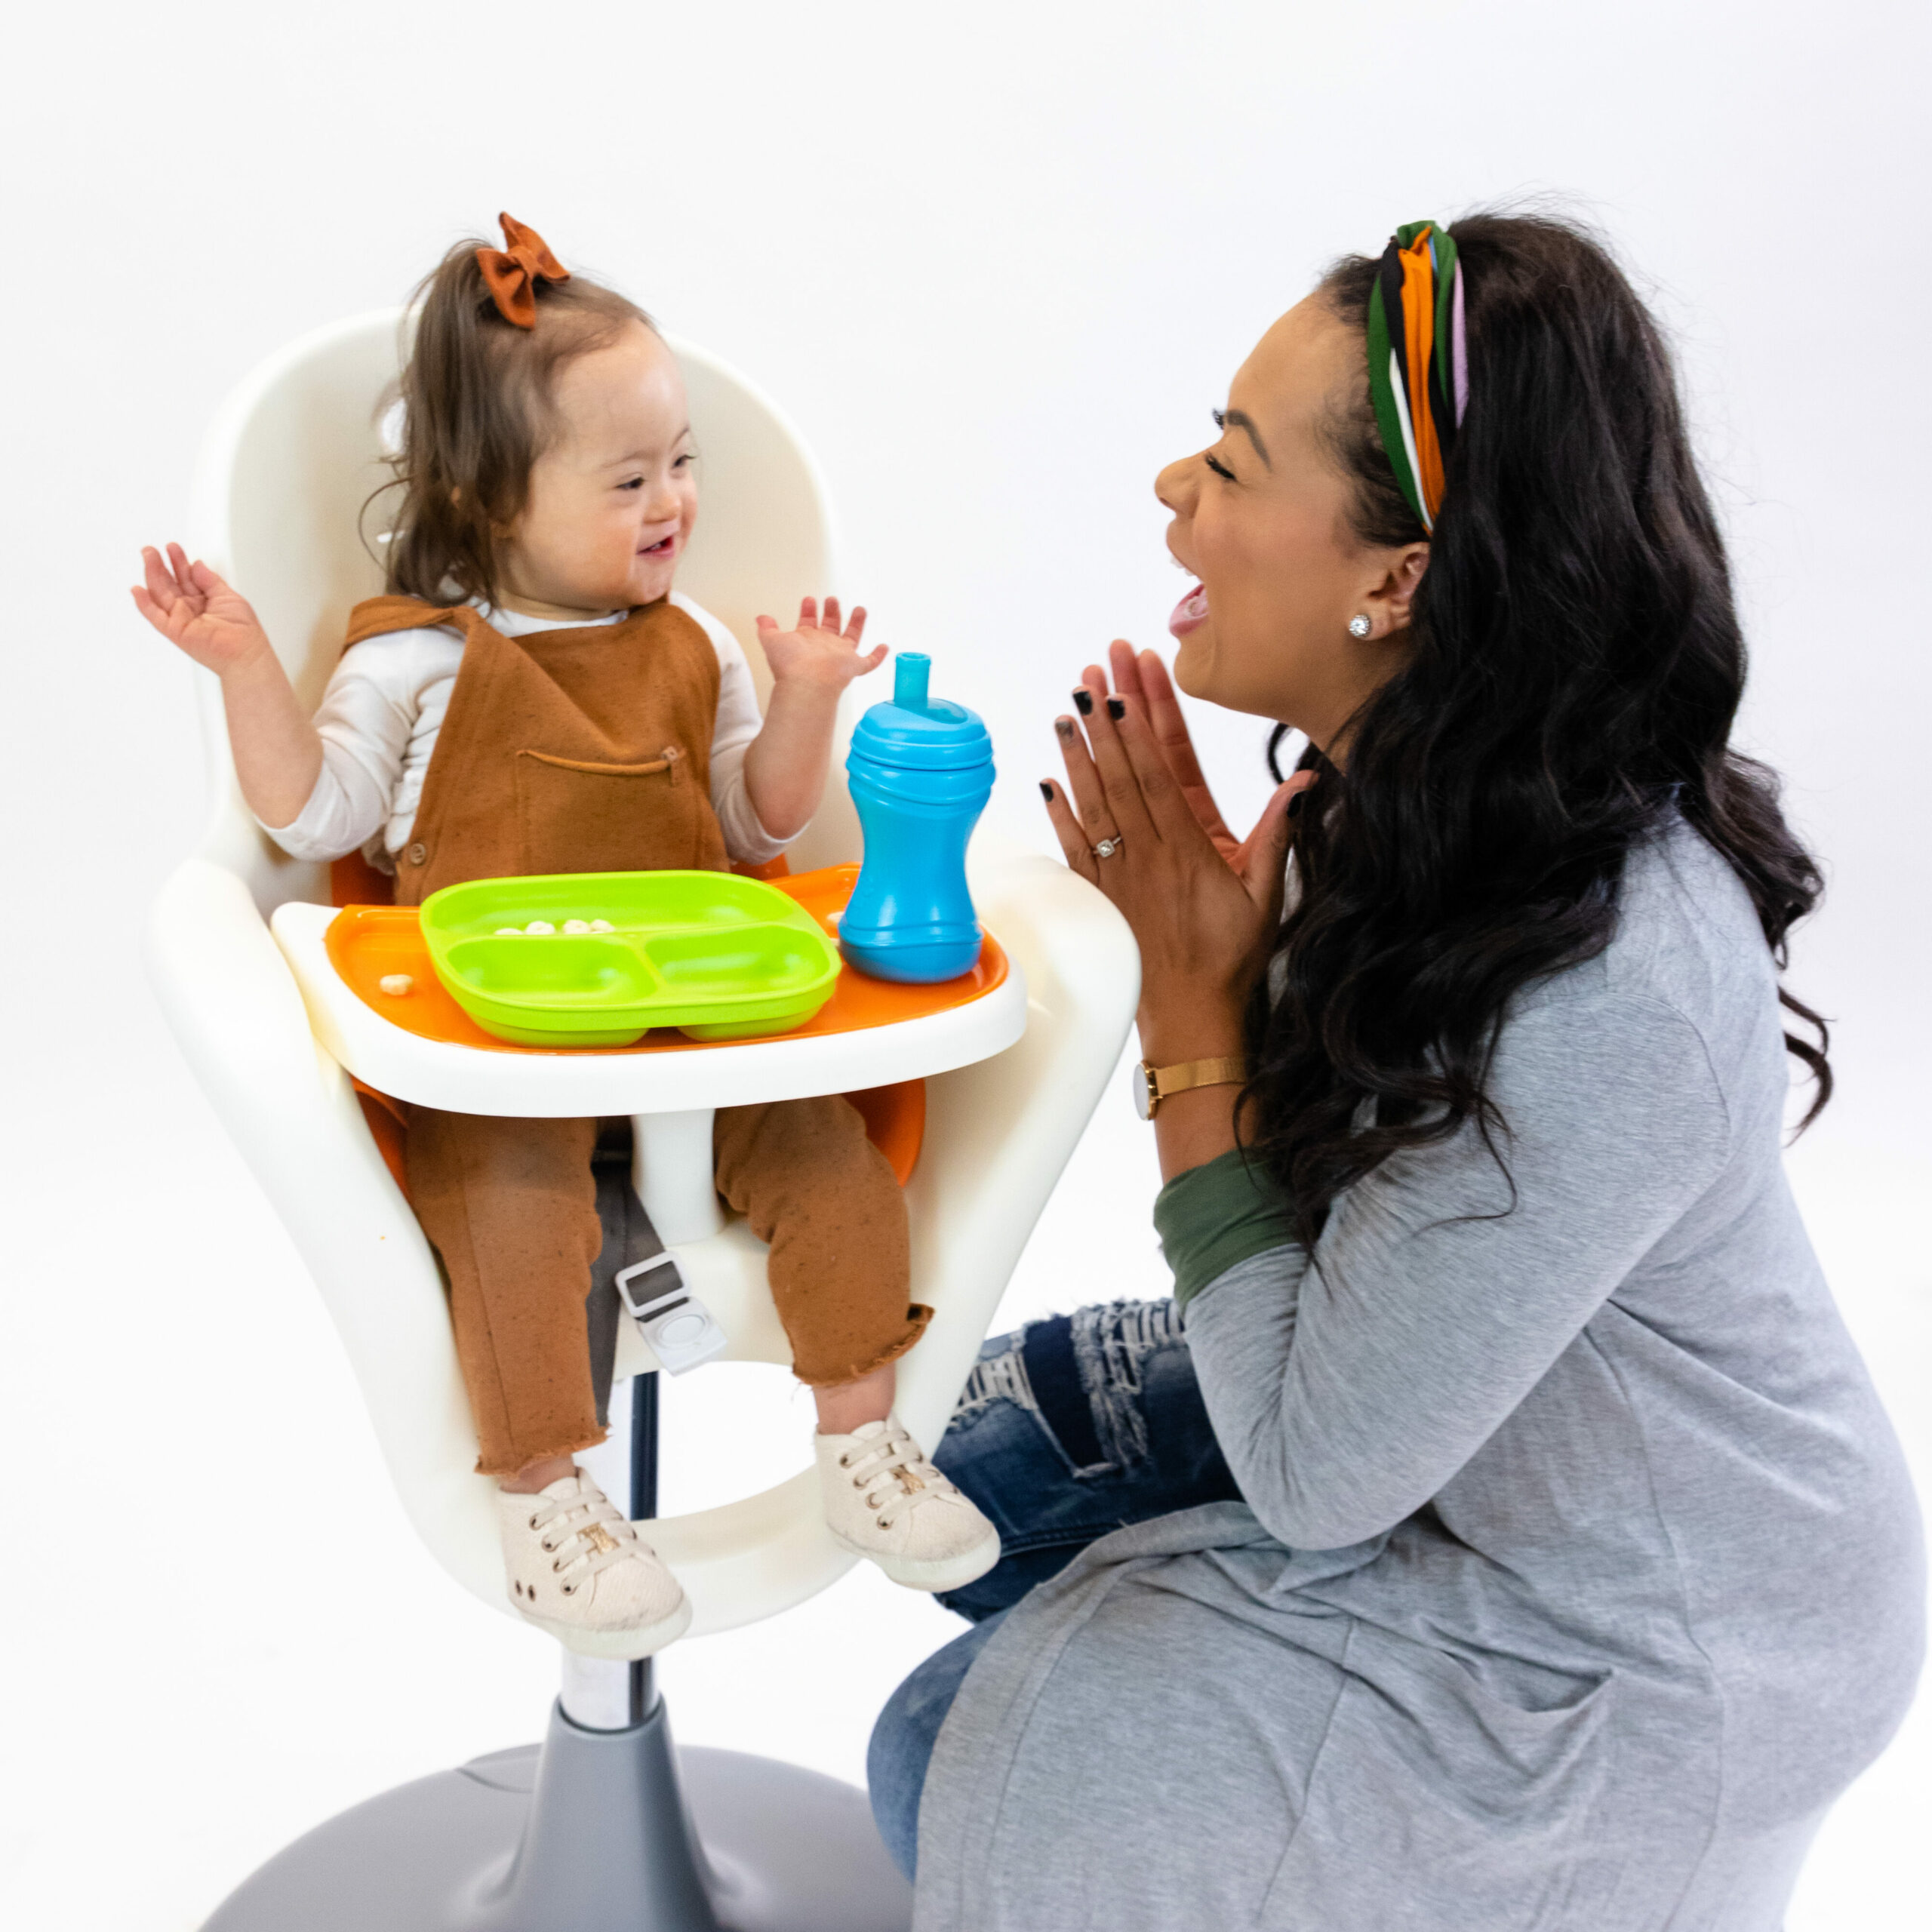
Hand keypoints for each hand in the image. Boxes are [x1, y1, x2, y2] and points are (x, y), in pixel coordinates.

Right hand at [131, 544, 273, 675]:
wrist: (246, 653)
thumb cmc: (243, 630)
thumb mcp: (228, 596)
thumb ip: (210, 580)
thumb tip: (196, 564)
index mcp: (202, 600)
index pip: (185, 576)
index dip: (178, 561)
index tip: (172, 547)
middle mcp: (189, 608)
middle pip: (169, 583)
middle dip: (160, 565)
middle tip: (152, 550)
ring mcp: (180, 619)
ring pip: (160, 594)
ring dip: (151, 575)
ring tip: (147, 556)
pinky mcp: (175, 631)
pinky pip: (155, 616)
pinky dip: (144, 604)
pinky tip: (137, 589)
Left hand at [753, 596, 886, 690]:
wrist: (807, 682)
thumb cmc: (790, 664)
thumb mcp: (772, 641)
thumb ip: (767, 629)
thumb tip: (761, 618)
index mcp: (806, 641)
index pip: (808, 623)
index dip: (808, 611)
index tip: (809, 599)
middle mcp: (824, 648)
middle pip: (831, 626)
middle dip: (831, 611)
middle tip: (831, 599)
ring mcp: (840, 657)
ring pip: (852, 637)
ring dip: (856, 622)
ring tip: (860, 609)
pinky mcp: (854, 666)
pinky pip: (869, 662)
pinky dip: (878, 655)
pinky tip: (884, 646)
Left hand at [1041, 650, 1314, 1062]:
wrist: (1192, 1016)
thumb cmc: (1231, 958)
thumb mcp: (1267, 895)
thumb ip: (1278, 834)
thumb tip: (1304, 784)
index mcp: (1188, 850)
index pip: (1160, 776)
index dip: (1141, 730)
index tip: (1128, 692)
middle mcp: (1147, 856)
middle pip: (1123, 775)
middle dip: (1107, 721)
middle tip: (1093, 675)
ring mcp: (1119, 874)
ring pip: (1095, 803)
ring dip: (1079, 754)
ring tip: (1069, 709)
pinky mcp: (1101, 895)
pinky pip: (1074, 847)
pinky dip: (1059, 812)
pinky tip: (1047, 780)